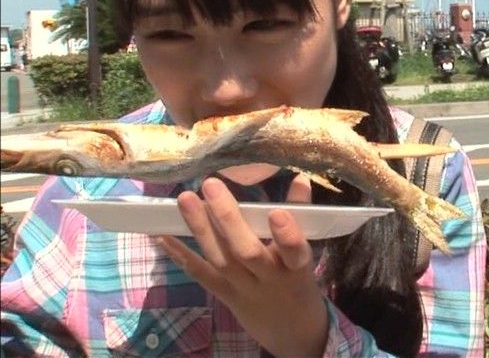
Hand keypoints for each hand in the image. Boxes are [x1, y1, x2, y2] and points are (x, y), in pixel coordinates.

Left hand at [158, 175, 328, 356]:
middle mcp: (269, 280)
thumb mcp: (307, 253)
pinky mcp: (224, 295)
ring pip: (221, 259)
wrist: (291, 330)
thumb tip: (300, 178)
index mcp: (297, 268)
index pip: (295, 253)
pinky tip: (161, 234)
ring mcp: (243, 289)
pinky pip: (201, 274)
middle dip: (228, 219)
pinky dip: (180, 254)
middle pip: (248, 252)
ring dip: (200, 228)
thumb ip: (302, 216)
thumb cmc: (298, 280)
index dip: (286, 236)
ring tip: (185, 199)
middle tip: (211, 185)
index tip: (276, 213)